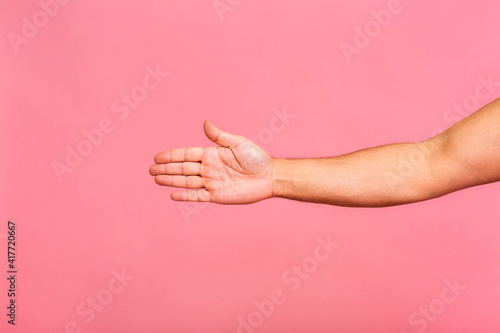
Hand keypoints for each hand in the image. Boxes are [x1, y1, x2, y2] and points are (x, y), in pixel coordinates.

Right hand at [149, 119, 274, 203]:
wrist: (269, 177)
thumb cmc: (256, 158)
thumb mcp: (238, 143)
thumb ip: (220, 136)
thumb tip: (205, 123)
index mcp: (212, 154)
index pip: (187, 154)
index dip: (172, 155)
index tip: (157, 156)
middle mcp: (209, 168)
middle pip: (183, 168)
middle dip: (166, 168)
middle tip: (150, 169)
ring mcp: (212, 182)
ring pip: (187, 182)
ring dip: (171, 180)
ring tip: (156, 179)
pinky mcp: (217, 196)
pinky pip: (198, 196)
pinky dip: (186, 196)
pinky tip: (173, 195)